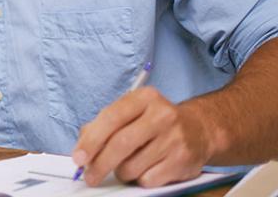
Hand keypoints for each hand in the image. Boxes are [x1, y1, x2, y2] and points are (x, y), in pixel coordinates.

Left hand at [72, 86, 213, 187]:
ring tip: (124, 166)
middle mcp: (162, 115)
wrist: (199, 130)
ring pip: (132, 166)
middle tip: (89, 176)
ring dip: (121, 172)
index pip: (111, 118)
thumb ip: (103, 124)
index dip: (91, 140)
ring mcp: (175, 139)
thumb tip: (82, 147)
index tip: (78, 157)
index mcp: (144, 97)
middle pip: (121, 144)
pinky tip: (144, 169)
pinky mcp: (183, 161)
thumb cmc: (154, 122)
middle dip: (100, 164)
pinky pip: (148, 179)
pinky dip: (139, 179)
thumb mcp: (130, 112)